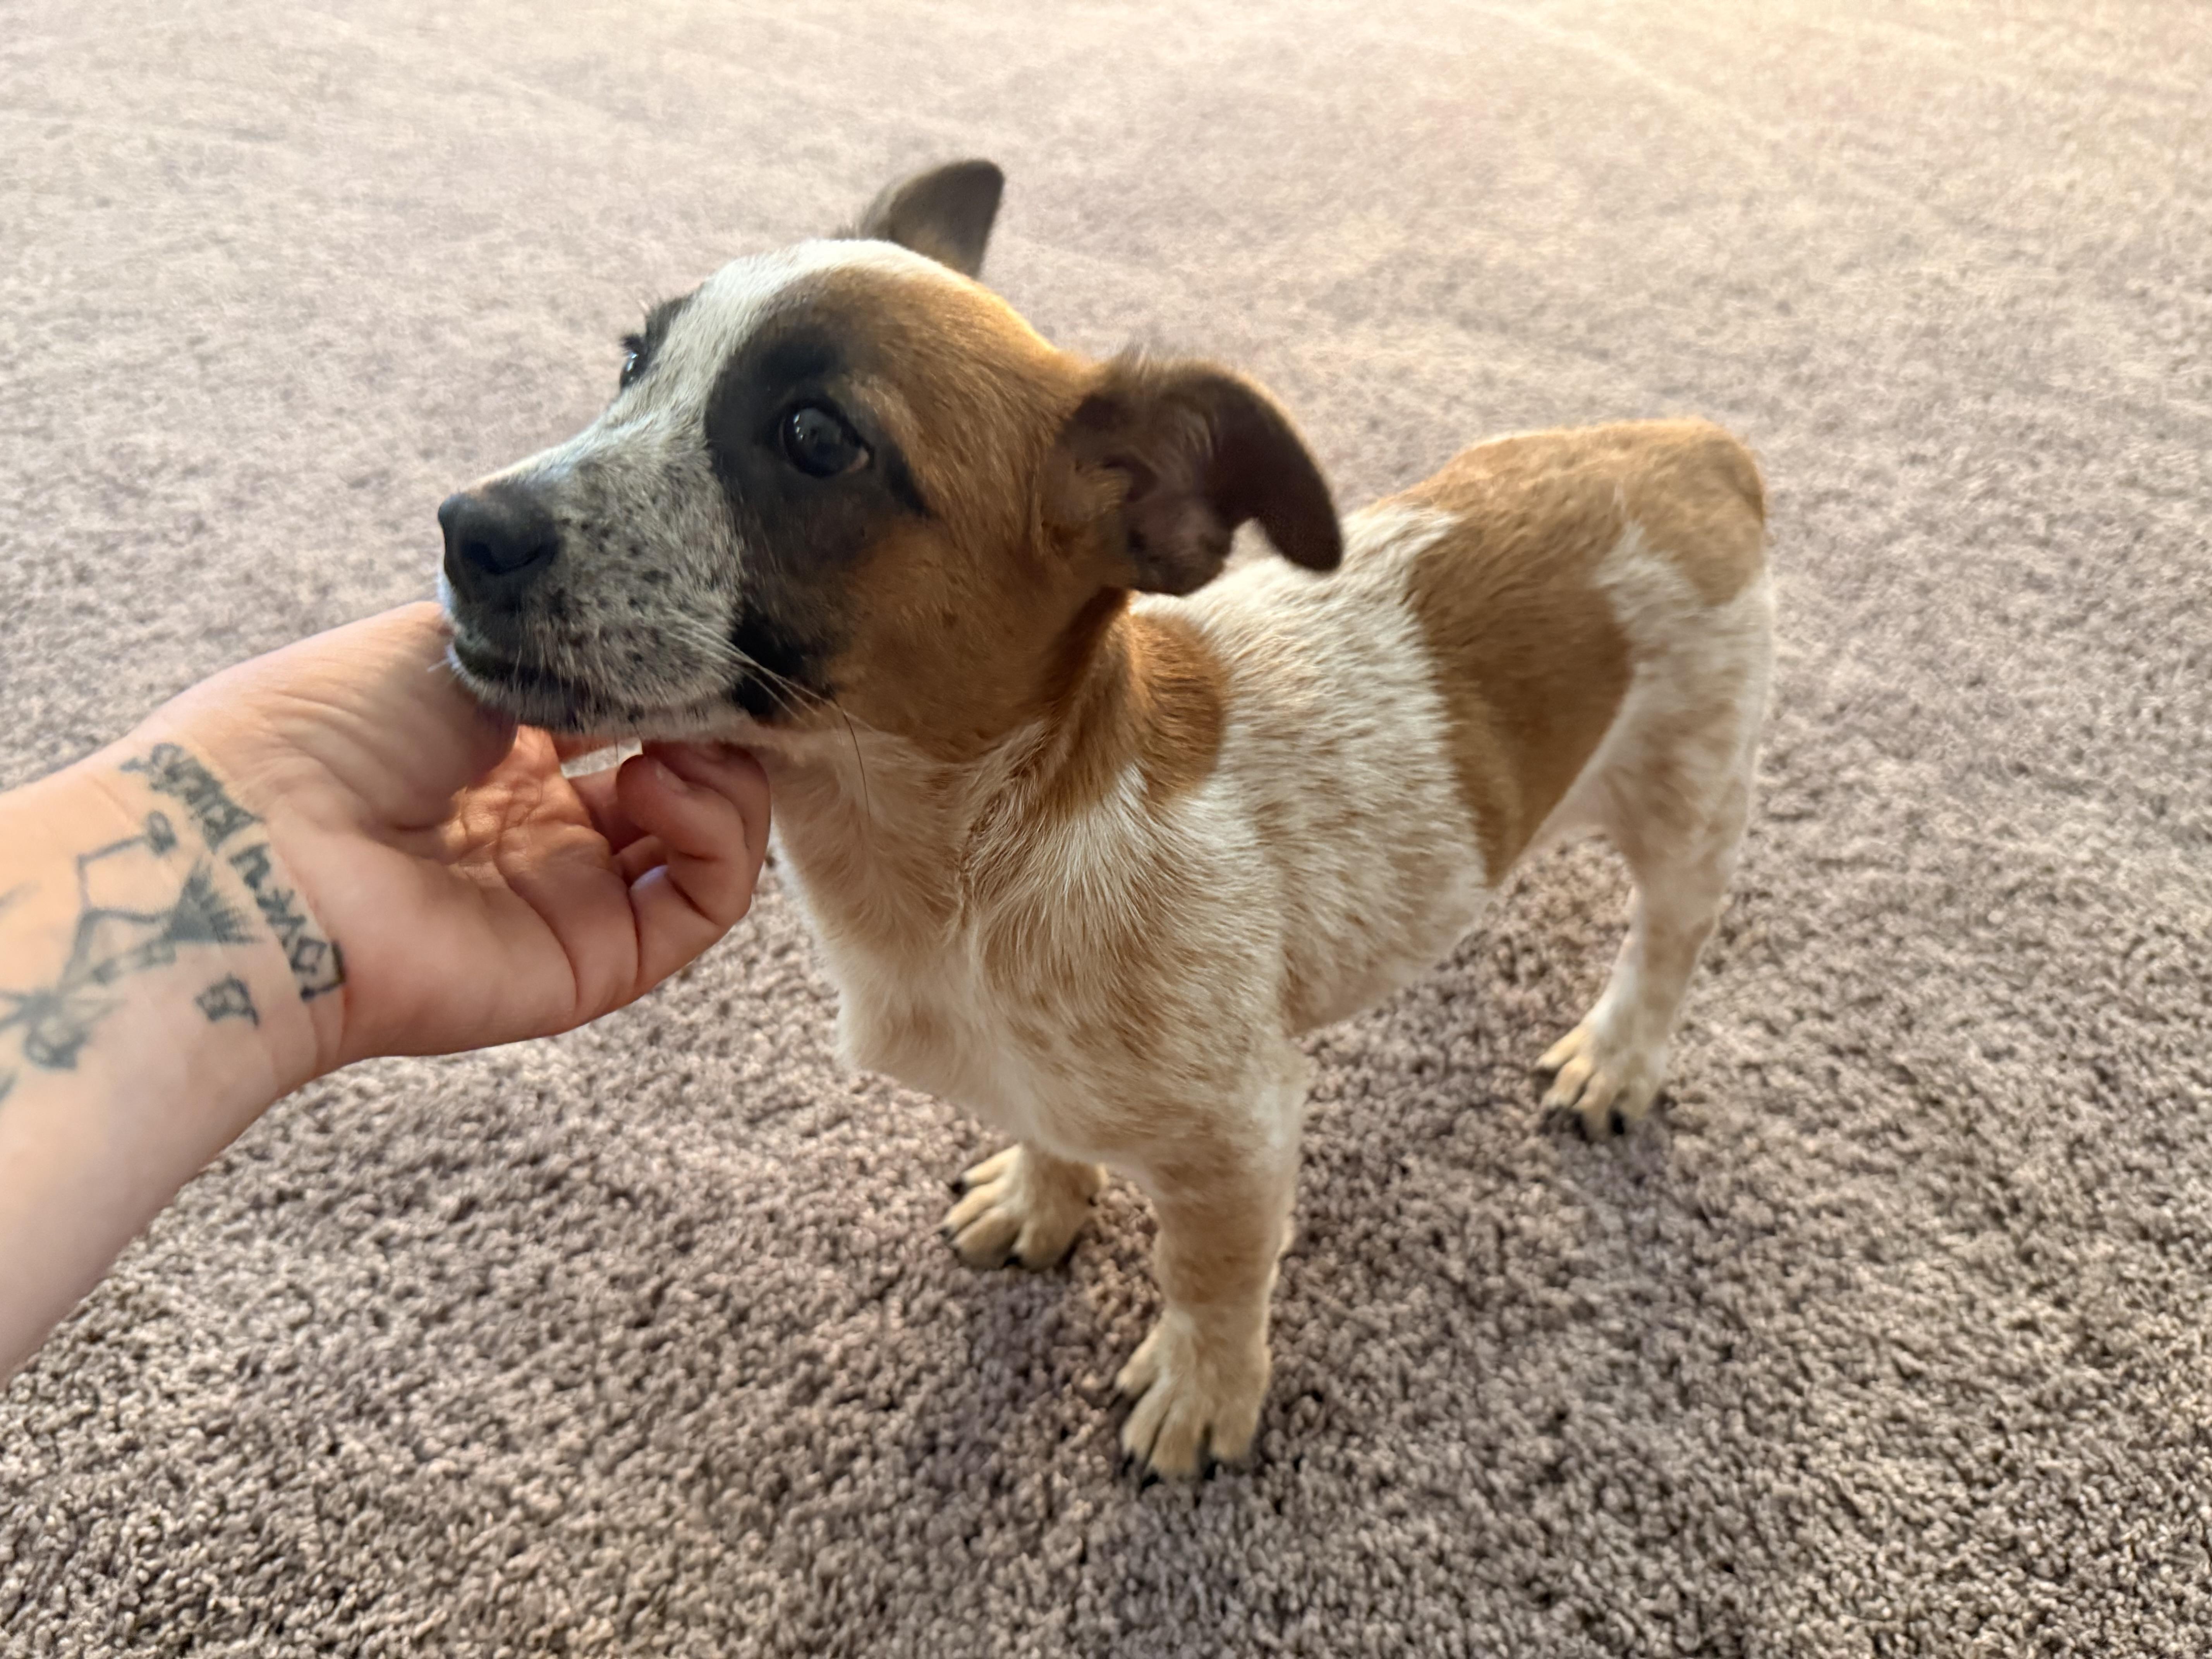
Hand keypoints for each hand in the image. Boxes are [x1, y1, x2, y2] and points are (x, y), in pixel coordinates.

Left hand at [141, 603, 769, 1078]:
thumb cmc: (324, 728)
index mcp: (501, 753)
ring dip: (727, 781)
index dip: (678, 681)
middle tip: (710, 688)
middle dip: (716, 729)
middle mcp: (545, 831)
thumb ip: (570, 644)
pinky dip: (716, 838)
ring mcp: (573, 900)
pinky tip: (661, 782)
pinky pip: (702, 906)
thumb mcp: (457, 639)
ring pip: (709, 847)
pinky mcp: (595, 963)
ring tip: (677, 742)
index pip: (636, 720)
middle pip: (687, 784)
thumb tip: (663, 652)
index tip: (696, 641)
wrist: (257, 847)